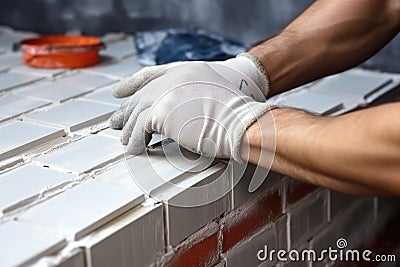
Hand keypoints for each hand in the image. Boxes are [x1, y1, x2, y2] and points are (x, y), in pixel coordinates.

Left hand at [110, 53, 268, 132]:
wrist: (241, 122)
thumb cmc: (235, 115)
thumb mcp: (212, 93)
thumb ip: (190, 94)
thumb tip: (176, 113)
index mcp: (185, 70)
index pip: (150, 74)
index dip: (132, 83)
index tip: (118, 91)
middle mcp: (172, 78)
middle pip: (141, 95)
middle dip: (127, 111)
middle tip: (116, 122)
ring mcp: (166, 93)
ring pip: (138, 113)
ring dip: (130, 130)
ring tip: (126, 141)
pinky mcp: (161, 112)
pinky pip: (141, 130)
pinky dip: (136, 143)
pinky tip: (135, 150)